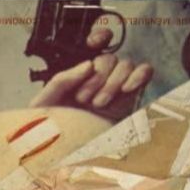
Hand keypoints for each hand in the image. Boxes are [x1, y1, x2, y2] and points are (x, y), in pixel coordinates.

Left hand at [29, 26, 152, 117]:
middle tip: (84, 99)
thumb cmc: (49, 129)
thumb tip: (89, 64)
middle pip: (110, 58)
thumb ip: (62, 79)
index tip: (94, 43)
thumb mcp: (46, 102)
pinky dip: (139, 76)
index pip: (95, 43)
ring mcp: (116, 87)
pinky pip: (144, 74)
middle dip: (98, 77)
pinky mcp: (130, 98)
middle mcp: (98, 77)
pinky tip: (127, 88)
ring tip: (98, 104)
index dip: (99, 36)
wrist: (61, 153)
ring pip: (126, 65)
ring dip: (112, 82)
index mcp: (78, 73)